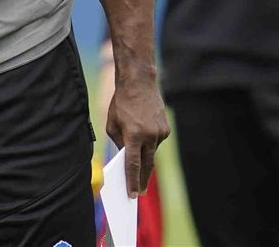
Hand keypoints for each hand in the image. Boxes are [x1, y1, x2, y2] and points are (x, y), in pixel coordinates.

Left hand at [105, 71, 169, 198]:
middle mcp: (150, 136)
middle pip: (147, 165)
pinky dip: (149, 143)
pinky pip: (156, 142)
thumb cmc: (121, 104)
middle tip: (138, 192)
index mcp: (134, 135)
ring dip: (145, 158)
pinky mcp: (166, 129)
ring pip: (152, 153)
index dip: (132, 181)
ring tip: (139, 165)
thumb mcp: (112, 124)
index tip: (132, 195)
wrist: (139, 83)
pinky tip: (143, 137)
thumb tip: (126, 157)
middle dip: (142, 180)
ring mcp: (160, 133)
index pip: (133, 164)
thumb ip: (119, 142)